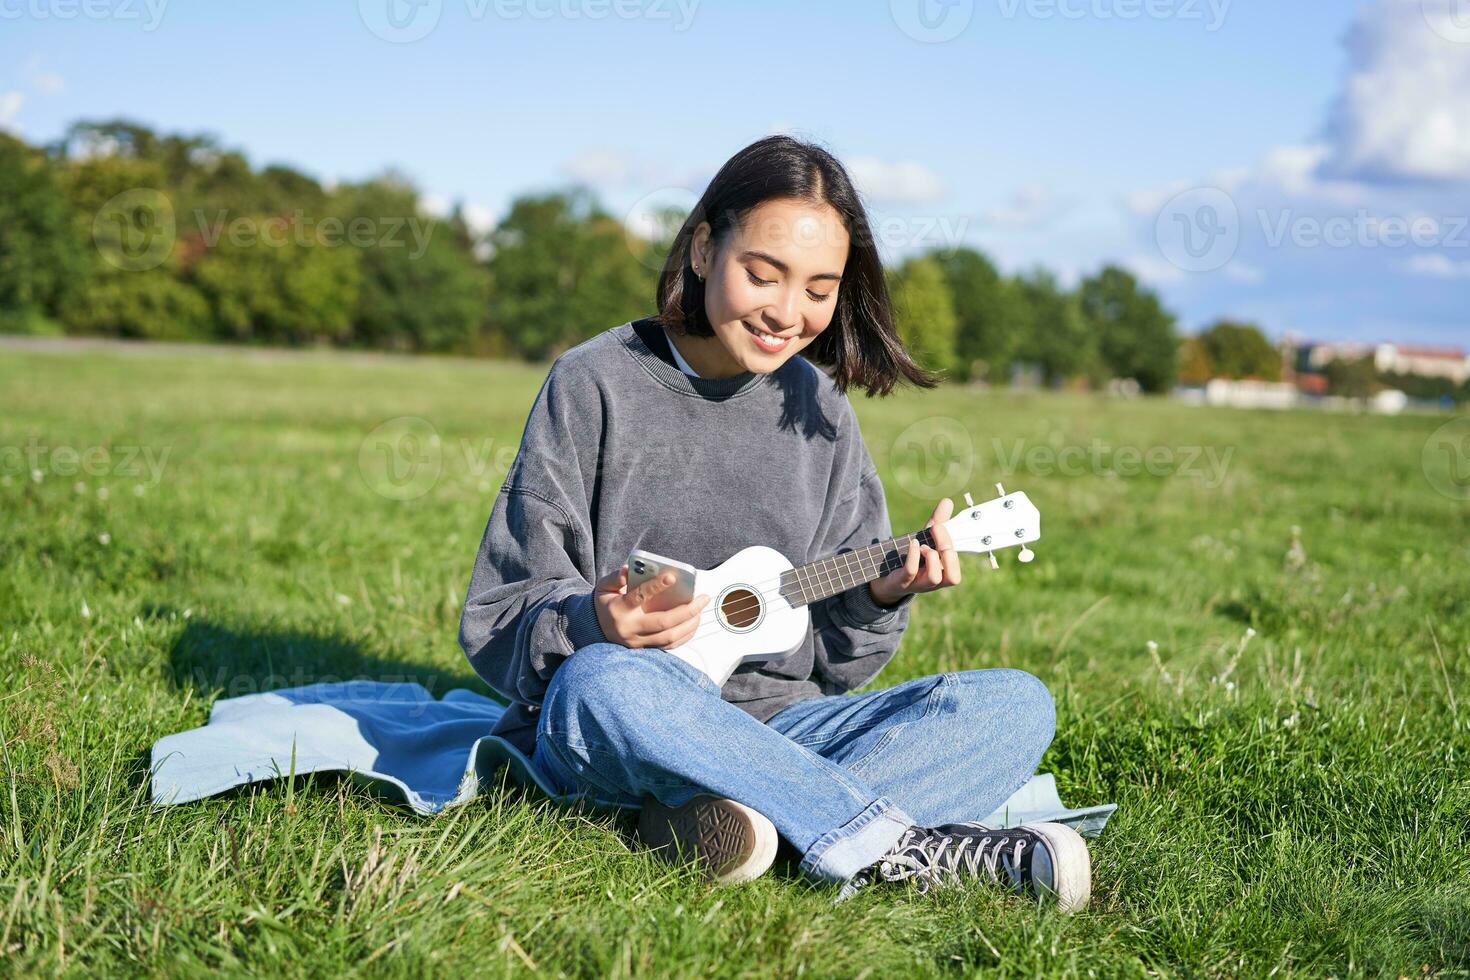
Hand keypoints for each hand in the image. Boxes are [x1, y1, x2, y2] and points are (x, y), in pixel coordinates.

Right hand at [591, 564, 710, 649]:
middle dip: (686, 610)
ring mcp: (638, 642)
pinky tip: (694, 623)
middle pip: (662, 622)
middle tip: (703, 598)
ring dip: (689, 624)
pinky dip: (685, 635)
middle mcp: (630, 628)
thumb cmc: (605, 603)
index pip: (639, 597)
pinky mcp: (645, 650)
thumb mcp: (604, 587)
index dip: (656, 586)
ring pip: (669, 637)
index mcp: (619, 609)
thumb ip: (616, 578)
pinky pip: (669, 646)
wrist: (595, 628)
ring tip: (701, 610)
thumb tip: (629, 569)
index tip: (672, 577)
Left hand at [869, 497, 961, 606]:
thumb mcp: (925, 539)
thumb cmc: (910, 558)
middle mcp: (933, 583)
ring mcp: (917, 584)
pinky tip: (913, 543)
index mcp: (942, 572)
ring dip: (932, 557)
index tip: (941, 526)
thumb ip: (937, 522)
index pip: (957, 566)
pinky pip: (911, 571)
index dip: (954, 545)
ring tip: (923, 545)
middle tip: (936, 531)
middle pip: (952, 576)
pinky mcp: (901, 581)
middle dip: (946, 549)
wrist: (883, 577)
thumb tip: (948, 501)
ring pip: (935, 578)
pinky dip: (913, 555)